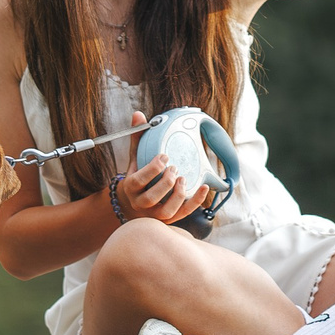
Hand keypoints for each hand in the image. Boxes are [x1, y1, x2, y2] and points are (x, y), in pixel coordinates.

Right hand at [113, 110, 211, 224]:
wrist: (133, 203)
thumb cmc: (137, 176)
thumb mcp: (135, 158)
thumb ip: (138, 138)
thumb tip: (138, 115)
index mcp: (131, 188)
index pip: (138, 181)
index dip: (152, 169)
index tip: (164, 156)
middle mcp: (141, 204)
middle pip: (152, 197)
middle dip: (165, 182)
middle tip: (174, 168)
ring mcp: (155, 214)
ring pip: (167, 211)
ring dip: (177, 195)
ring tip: (183, 179)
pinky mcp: (169, 219)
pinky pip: (183, 213)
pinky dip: (196, 202)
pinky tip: (203, 187)